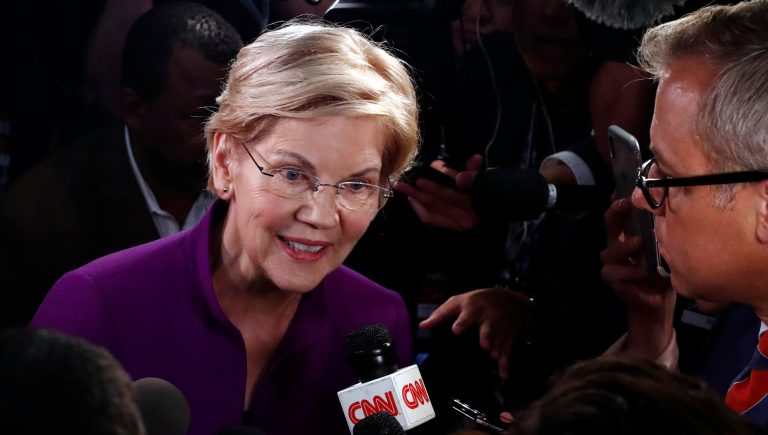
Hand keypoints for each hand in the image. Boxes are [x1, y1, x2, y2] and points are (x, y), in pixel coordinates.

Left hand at [394, 155, 483, 231]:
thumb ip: (475, 170)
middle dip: (417, 193)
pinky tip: (412, 198)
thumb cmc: (489, 190)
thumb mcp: (485, 178)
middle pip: (436, 205)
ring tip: (404, 188)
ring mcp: (458, 224)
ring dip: (415, 199)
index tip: (420, 181)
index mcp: (474, 206)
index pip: (450, 196)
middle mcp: (466, 219)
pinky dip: (419, 208)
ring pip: (430, 212)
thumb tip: (475, 158)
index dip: (434, 188)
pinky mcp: (451, 226)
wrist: (497, 204)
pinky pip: (430, 218)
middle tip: (402, 184)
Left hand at [419, 287, 534, 379]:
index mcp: (473, 308)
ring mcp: (500, 328)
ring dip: (497, 349)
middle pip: (488, 327)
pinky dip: (506, 364)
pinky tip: (503, 375)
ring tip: (494, 356)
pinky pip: (508, 351)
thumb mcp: (457, 302)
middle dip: (486, 336)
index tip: (456, 330)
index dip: (462, 323)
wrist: (508, 300)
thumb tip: (422, 326)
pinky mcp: (508, 337)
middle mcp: (488, 317)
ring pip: (500, 340)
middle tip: (484, 346)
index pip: (467, 315)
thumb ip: (440, 315)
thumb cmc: (477, 302)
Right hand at [600, 198, 671, 315]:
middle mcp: (618, 243)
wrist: (659, 299)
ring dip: (625, 246)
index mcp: (630, 232)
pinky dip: (631, 271)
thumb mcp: (667, 248)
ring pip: (609, 250)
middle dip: (616, 211)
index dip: (621, 198)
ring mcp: (613, 261)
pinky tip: (645, 272)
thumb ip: (665, 231)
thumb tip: (676, 207)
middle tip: (627, 204)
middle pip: (609, 221)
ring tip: (639, 243)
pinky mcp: (613, 278)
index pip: (622, 210)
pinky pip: (614, 272)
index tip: (629, 188)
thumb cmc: (664, 270)